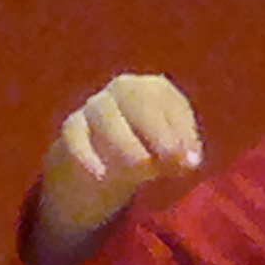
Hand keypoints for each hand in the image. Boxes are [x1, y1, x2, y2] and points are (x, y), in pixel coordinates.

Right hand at [27, 73, 203, 264]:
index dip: (180, 125)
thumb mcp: (168, 152)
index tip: (192, 157)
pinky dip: (87, 155)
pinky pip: (75, 138)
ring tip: (144, 172)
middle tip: (172, 161)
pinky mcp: (72, 130)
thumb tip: (190, 160)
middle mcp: (121, 90)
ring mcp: (94, 107)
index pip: (163, 95)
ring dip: (126, 144)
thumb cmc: (145, 149)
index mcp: (149, 88)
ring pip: (106, 117)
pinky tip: (101, 175)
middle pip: (135, 99)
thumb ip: (181, 154)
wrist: (100, 165)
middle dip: (157, 130)